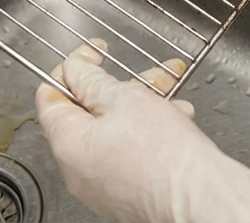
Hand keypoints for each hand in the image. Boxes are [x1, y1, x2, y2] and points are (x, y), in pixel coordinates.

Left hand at [36, 41, 249, 222]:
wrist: (198, 197)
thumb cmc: (164, 154)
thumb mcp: (126, 99)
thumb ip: (94, 80)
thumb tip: (74, 69)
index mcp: (68, 143)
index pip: (52, 95)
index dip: (72, 67)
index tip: (94, 52)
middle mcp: (78, 169)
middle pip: (89, 114)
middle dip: (122, 89)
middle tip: (149, 76)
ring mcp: (103, 185)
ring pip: (115, 133)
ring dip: (142, 110)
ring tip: (173, 101)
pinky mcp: (128, 193)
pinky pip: (130, 154)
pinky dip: (150, 134)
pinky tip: (177, 125)